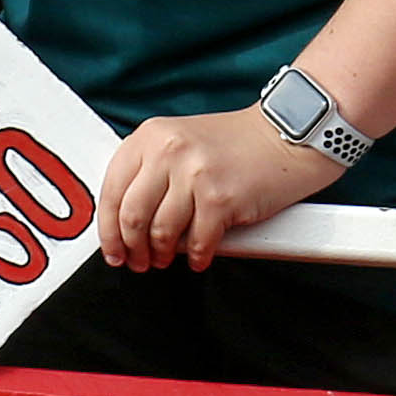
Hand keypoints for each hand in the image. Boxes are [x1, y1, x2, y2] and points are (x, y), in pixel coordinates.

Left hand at [95, 108, 333, 269]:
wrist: (287, 134)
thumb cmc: (236, 144)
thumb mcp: (180, 142)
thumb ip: (150, 173)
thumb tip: (124, 221)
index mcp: (150, 137)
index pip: (111, 191)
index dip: (108, 230)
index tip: (113, 249)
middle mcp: (168, 151)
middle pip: (131, 217)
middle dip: (132, 249)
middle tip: (139, 261)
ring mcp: (194, 174)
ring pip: (161, 233)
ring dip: (163, 255)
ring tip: (169, 258)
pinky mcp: (221, 198)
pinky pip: (198, 243)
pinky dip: (197, 256)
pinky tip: (200, 256)